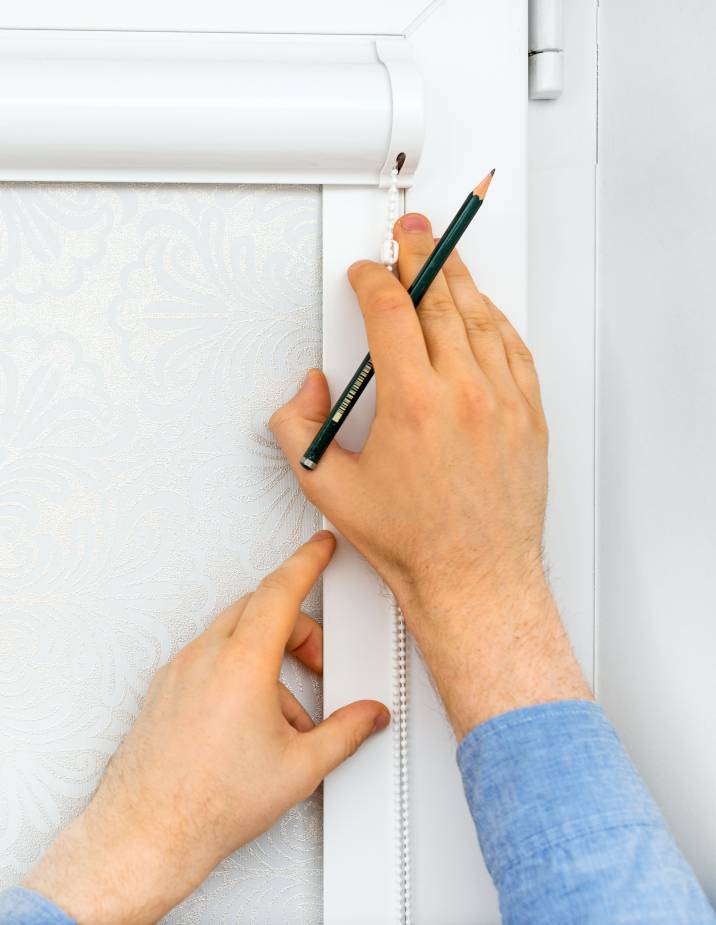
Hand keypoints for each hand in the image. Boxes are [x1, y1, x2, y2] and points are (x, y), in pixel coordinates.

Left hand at [24, 532, 388, 924]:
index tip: (321, 545)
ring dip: (266, 653)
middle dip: (296, 624)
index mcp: (242, 664)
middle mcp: (206, 657)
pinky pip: (209, 656)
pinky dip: (236, 668)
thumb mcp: (299, 768)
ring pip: (233, 632)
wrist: (148, 833)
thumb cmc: (209, 803)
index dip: (308, 561)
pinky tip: (249, 716)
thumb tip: (367, 717)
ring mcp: (180, 670)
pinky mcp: (166, 688)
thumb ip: (346, 732)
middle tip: (316, 659)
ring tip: (284, 709)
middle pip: (260, 606)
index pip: (281, 590)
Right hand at [270, 213, 591, 736]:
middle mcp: (464, 393)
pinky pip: (513, 348)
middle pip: (440, 298)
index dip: (373, 279)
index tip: (364, 273)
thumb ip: (299, 429)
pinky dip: (495, 319)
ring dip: (458, 280)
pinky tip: (484, 309)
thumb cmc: (415, 542)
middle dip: (420, 256)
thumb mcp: (331, 488)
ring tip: (444, 257)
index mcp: (414, 403)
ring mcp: (503, 401)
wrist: (476, 578)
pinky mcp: (528, 416)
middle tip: (411, 233)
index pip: (391, 310)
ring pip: (481, 316)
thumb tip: (308, 390)